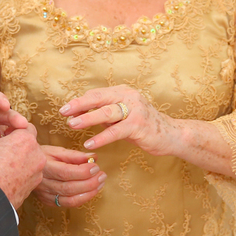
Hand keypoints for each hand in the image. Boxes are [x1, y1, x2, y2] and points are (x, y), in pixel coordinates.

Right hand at [0, 125, 44, 209]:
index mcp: (25, 139)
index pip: (26, 126)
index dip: (15, 129)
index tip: (5, 134)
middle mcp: (36, 154)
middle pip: (30, 143)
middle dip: (19, 145)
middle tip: (3, 150)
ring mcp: (37, 171)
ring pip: (31, 159)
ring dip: (21, 159)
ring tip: (3, 166)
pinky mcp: (34, 186)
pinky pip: (30, 173)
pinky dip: (22, 173)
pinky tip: (7, 177)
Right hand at [32, 145, 105, 208]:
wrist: (24, 166)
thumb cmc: (42, 156)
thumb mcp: (56, 150)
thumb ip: (74, 155)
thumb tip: (93, 158)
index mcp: (45, 167)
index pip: (66, 173)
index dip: (83, 172)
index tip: (96, 166)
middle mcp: (43, 183)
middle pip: (69, 188)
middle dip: (89, 183)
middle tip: (102, 176)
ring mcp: (45, 194)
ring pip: (69, 200)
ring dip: (88, 194)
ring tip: (100, 184)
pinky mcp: (47, 201)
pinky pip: (66, 204)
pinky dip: (80, 200)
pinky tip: (90, 192)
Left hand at [61, 85, 180, 157]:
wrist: (171, 135)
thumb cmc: (143, 126)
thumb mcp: (123, 116)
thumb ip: (105, 114)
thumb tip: (80, 114)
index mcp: (123, 92)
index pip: (97, 94)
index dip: (80, 101)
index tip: (65, 109)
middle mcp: (129, 97)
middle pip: (99, 98)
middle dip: (79, 104)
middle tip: (63, 112)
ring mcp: (135, 110)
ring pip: (106, 112)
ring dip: (87, 118)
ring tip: (72, 124)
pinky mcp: (139, 125)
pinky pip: (116, 131)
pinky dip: (101, 137)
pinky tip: (90, 144)